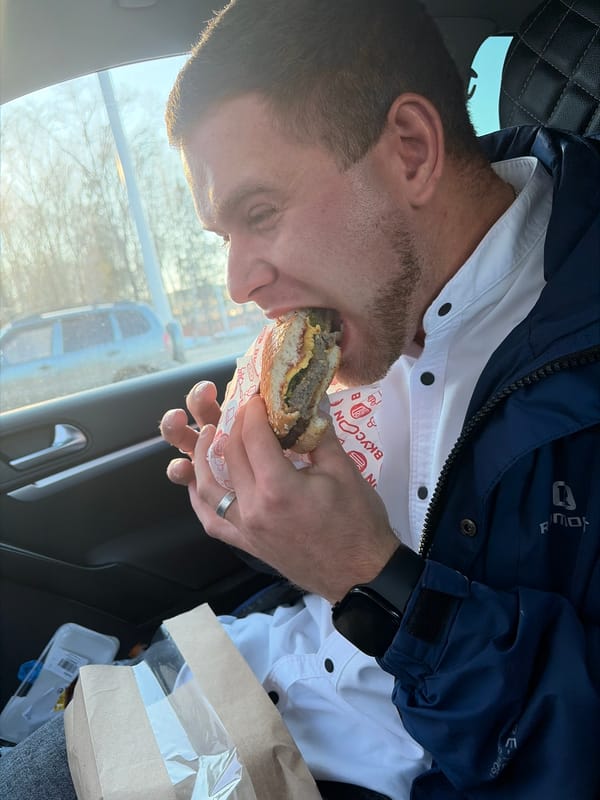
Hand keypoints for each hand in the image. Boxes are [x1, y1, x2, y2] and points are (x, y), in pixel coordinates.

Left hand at [164, 386, 398, 603]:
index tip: (258, 396)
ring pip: (208, 486)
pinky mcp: (245, 544)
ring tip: (211, 435)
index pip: (252, 436)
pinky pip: (212, 519)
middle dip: (234, 425)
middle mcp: (252, 508)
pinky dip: (200, 498)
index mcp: (278, 487)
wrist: (360, 575)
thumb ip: (320, 435)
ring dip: (205, 456)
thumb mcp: (344, 471)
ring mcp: (245, 529)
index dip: (253, 410)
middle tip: (245, 409)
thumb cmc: (358, 522)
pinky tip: (201, 481)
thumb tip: (309, 401)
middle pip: (229, 455)